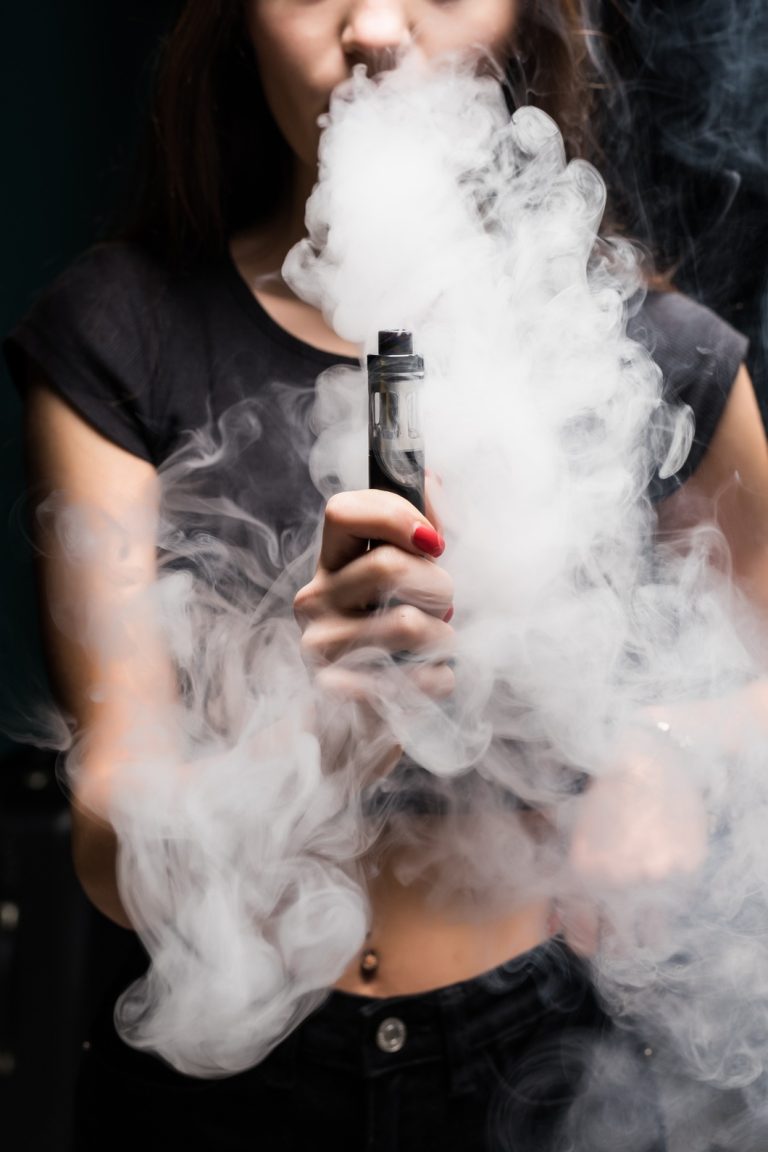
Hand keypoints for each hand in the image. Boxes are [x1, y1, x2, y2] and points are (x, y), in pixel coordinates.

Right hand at [293, 489, 454, 774]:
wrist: (355, 734)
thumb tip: (432, 478)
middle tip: (444, 610)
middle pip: (390, 567)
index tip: (434, 541)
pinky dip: (439, 680)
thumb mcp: (408, 585)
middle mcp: (314, 601)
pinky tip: (424, 682)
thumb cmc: (395, 647)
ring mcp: (321, 648)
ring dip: (445, 639)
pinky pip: (417, 676)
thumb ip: (420, 534)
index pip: (343, 510)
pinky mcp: (339, 693)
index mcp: (330, 564)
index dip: (395, 515)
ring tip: (436, 649)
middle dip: (440, 587)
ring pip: (410, 624)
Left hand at [556, 737, 707, 956]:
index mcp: (586, 872)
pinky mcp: (688, 868)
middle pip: (621, 945)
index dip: (585, 941)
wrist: (647, 759)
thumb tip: (563, 919)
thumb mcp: (573, 832)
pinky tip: (661, 872)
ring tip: (642, 913)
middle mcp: (621, 880)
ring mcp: (659, 876)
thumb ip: (572, 878)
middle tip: (619, 933)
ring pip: (654, 933)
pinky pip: (678, 901)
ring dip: (647, 928)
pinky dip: (670, 895)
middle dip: (617, 941)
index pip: (584, 937)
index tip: (589, 941)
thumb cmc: (605, 793)